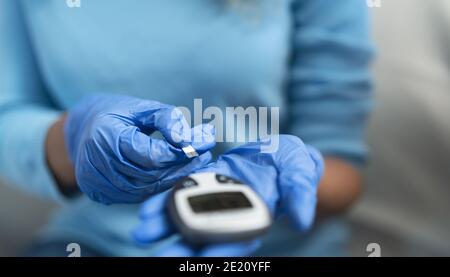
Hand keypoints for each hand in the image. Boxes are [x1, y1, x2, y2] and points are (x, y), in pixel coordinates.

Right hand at [65, 94, 214, 203]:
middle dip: (181, 166)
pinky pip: (135, 196)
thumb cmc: (116, 113)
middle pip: (150, 174)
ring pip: (145, 189)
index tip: (204, 145)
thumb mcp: (141, 108)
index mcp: (106, 136)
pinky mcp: (98, 193)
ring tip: (193, 164)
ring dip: (172, 178)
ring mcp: (96, 182)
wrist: (82, 129)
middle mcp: (97, 163)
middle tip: (205, 157)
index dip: (179, 153)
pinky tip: (172, 175)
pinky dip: (156, 186)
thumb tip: (191, 138)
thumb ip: (167, 119)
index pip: (151, 155)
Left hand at [132, 135, 323, 255]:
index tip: (204, 257)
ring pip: (188, 218)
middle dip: (184, 247)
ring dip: (166, 226)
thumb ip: (300, 194)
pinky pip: (182, 195)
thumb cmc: (292, 164)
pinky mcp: (203, 184)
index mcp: (256, 218)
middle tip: (162, 256)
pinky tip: (147, 209)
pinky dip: (165, 203)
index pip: (238, 239)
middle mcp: (231, 215)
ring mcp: (214, 201)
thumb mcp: (301, 172)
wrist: (275, 150)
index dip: (222, 249)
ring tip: (143, 232)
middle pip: (207, 237)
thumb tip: (302, 220)